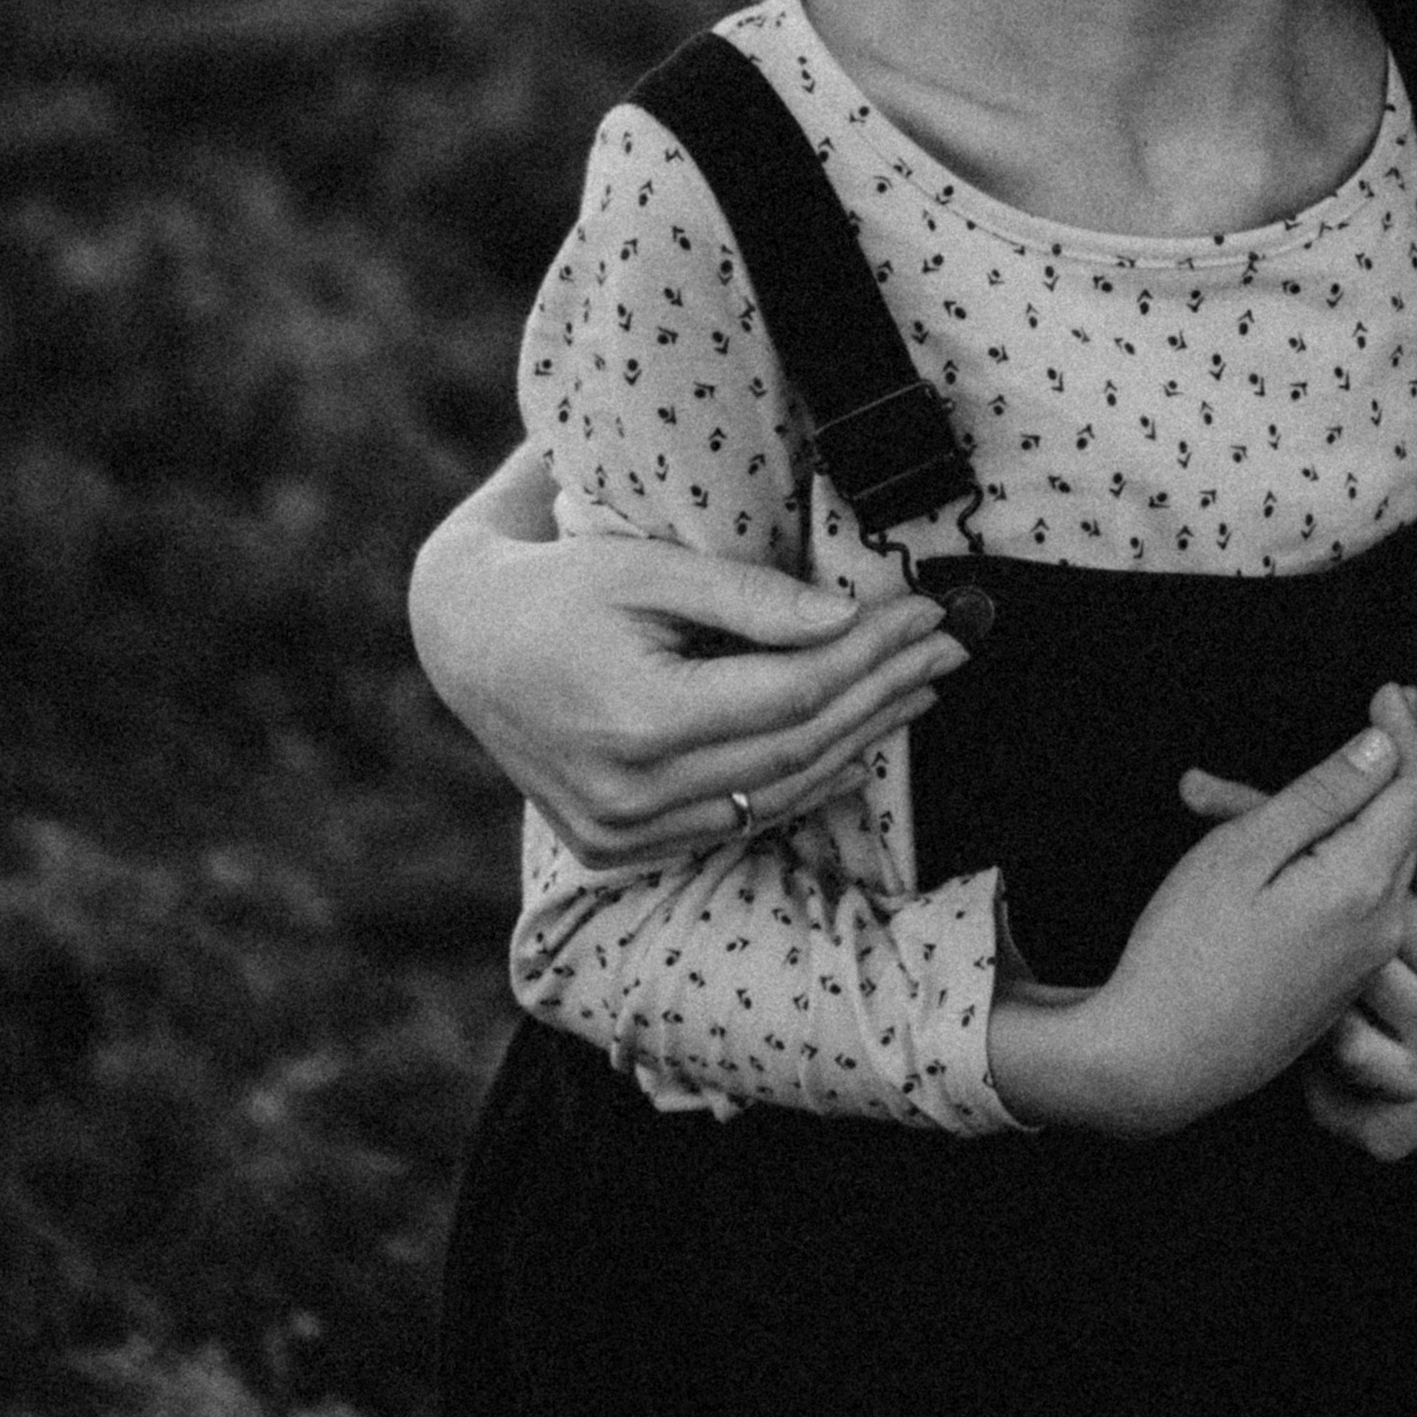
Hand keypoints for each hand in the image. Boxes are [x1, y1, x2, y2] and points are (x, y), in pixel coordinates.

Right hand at [407, 452, 974, 869]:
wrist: (465, 643)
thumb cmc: (560, 586)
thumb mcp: (646, 567)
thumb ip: (748, 598)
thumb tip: (846, 620)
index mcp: (638, 719)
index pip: (793, 691)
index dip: (871, 651)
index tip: (927, 611)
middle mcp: (631, 794)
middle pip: (796, 747)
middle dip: (883, 693)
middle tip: (950, 646)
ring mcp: (624, 833)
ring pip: (775, 796)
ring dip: (858, 742)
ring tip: (918, 690)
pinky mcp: (620, 849)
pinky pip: (735, 820)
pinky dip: (800, 785)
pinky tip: (852, 748)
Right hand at [1184, 722, 1416, 1095]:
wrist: (1158, 1063)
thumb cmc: (1184, 949)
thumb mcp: (1243, 851)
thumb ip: (1321, 796)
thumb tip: (1381, 745)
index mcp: (1362, 888)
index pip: (1414, 791)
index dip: (1406, 732)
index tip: (1391, 689)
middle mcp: (1382, 929)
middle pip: (1410, 828)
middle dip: (1400, 764)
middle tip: (1389, 708)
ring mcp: (1365, 965)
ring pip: (1388, 867)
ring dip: (1375, 812)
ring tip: (1353, 763)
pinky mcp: (1342, 989)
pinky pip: (1365, 906)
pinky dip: (1354, 859)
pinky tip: (1322, 841)